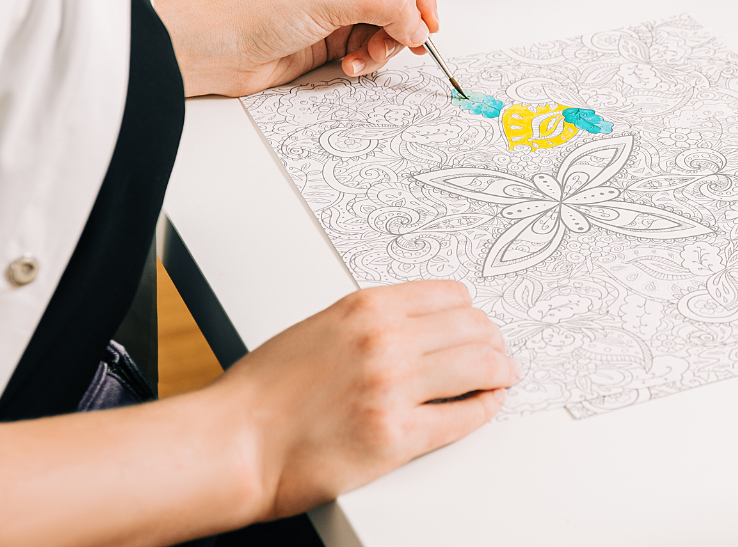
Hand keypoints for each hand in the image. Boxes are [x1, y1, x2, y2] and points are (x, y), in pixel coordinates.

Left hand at [155, 0, 438, 96]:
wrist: (221, 47)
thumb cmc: (259, 8)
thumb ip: (386, 7)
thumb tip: (420, 24)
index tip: (427, 18)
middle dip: (404, 23)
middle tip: (403, 43)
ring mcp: (344, 5)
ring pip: (393, 25)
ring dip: (384, 47)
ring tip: (362, 58)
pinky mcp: (337, 35)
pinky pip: (373, 46)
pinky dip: (368, 59)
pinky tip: (349, 65)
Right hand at [211, 281, 515, 520]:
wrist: (234, 442)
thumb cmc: (264, 393)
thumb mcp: (319, 329)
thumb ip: (368, 324)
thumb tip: (414, 327)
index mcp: (366, 308)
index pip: (450, 295)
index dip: (471, 313)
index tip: (476, 325)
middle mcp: (386, 341)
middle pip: (475, 328)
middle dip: (493, 341)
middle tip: (499, 354)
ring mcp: (395, 389)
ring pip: (481, 366)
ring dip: (500, 372)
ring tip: (502, 379)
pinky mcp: (398, 437)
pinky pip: (465, 417)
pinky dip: (484, 410)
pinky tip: (486, 407)